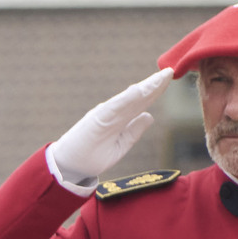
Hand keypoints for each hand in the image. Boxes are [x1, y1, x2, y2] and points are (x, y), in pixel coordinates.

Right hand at [46, 70, 171, 192]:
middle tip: (169, 70)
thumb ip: (133, 132)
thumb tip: (149, 115)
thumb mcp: (119, 146)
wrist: (67, 168)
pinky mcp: (96, 120)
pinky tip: (138, 90)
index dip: (155, 90)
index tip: (169, 77)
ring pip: (128, 99)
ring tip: (159, 77)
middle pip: (137, 97)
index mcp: (119, 119)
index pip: (141, 102)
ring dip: (144, 88)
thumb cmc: (90, 157)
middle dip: (154, 84)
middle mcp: (112, 113)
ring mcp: (104, 115)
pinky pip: (113, 108)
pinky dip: (126, 99)